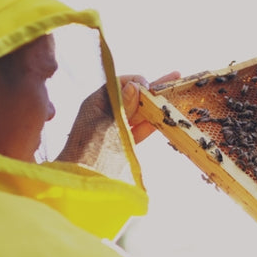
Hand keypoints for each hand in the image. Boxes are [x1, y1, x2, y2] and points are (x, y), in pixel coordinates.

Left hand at [55, 72, 179, 164]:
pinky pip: (139, 130)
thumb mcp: (108, 124)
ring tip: (174, 96)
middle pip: (133, 96)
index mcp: (96, 103)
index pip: (120, 84)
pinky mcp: (121, 143)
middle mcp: (105, 112)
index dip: (137, 81)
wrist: (81, 179)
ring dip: (156, 105)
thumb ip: (123, 106)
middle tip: (175, 77)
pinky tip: (165, 117)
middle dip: (153, 88)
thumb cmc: (90, 150)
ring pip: (138, 113)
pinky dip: (151, 124)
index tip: (150, 86)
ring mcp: (114, 128)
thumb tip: (135, 85)